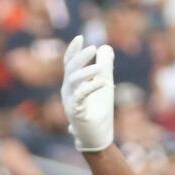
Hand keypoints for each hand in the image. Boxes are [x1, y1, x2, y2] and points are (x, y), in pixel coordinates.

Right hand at [60, 35, 114, 151]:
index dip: (73, 51)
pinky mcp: (76, 112)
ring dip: (87, 72)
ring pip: (73, 81)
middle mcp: (68, 91)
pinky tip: (103, 82)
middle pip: (70, 69)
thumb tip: (105, 47)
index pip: (69, 64)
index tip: (80, 38)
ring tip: (102, 68)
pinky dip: (91, 87)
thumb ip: (105, 66)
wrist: (97, 137)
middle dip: (80, 57)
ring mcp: (70, 101)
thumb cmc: (99, 111)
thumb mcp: (104, 84)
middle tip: (92, 47)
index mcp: (72, 83)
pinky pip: (80, 97)